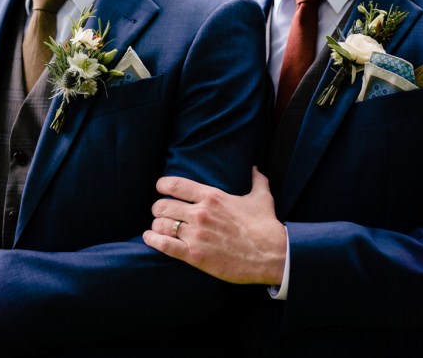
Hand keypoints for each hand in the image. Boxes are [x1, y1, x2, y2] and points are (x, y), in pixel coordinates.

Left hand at [143, 167, 286, 284]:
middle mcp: (200, 213)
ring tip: (158, 228)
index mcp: (212, 196)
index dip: (162, 185)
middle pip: (161, 205)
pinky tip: (150, 238)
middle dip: (158, 209)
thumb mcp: (262, 198)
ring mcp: (196, 234)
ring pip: (160, 225)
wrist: (273, 255)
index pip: (175, 185)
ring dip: (156, 226)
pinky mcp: (194, 255)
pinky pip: (163, 245)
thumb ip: (256, 180)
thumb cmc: (266, 226)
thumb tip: (255, 168)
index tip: (160, 189)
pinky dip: (153, 241)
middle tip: (161, 213)